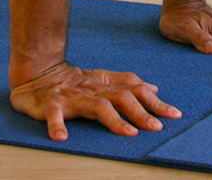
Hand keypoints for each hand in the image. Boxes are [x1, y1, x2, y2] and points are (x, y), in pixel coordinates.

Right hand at [10, 62, 181, 140]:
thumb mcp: (102, 79)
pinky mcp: (50, 106)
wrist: (37, 73)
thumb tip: (153, 88)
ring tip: (129, 133)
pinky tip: (61, 137)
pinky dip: (57, 125)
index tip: (174, 114)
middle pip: (122, 98)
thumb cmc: (73, 81)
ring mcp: (73, 98)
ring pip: (97, 107)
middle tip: (157, 127)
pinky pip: (54, 116)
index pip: (135, 91)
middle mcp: (93, 91)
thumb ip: (126, 84)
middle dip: (141, 112)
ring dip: (114, 120)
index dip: (155, 101)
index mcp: (105, 86)